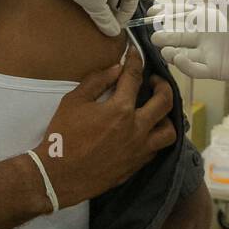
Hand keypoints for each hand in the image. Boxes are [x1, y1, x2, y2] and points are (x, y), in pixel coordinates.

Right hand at [35, 47, 176, 207]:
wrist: (58, 175)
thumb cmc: (62, 137)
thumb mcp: (73, 102)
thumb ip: (97, 82)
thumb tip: (117, 69)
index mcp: (120, 110)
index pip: (135, 78)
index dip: (136, 61)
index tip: (135, 53)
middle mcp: (136, 129)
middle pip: (165, 102)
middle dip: (163, 85)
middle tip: (155, 81)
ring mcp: (139, 150)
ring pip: (169, 131)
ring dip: (166, 117)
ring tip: (156, 111)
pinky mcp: (136, 165)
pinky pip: (156, 149)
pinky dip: (154, 137)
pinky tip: (144, 132)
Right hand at [151, 0, 228, 118]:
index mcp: (209, 21)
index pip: (182, 16)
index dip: (167, 13)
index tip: (152, 10)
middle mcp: (205, 38)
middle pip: (179, 35)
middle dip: (164, 35)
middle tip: (153, 35)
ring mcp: (208, 54)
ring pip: (182, 53)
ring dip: (171, 51)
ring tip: (163, 48)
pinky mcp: (214, 70)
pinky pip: (194, 68)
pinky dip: (185, 65)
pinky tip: (179, 57)